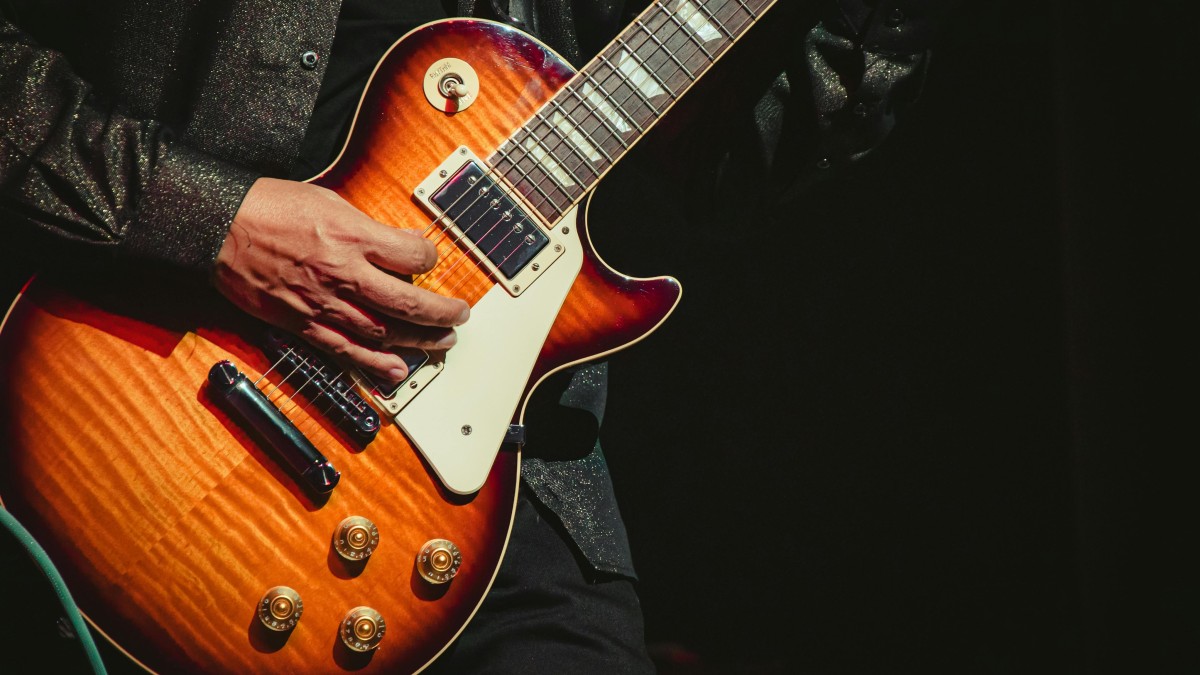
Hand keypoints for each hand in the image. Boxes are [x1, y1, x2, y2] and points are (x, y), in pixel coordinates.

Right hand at [214, 177, 468, 382]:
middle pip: (408, 302)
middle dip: (441, 313)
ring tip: (441, 343)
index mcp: (353, 237)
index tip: (431, 261)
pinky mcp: (302, 324)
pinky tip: (397, 370)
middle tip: (459, 316)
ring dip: (419, 340)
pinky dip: (375, 363)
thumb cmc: (269, 208)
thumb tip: (407, 242)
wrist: (217, 226)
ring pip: (384, 331)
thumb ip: (372, 226)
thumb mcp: (330, 201)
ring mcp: (323, 303)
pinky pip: (345, 350)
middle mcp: (343, 274)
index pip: (413, 257)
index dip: (431, 260)